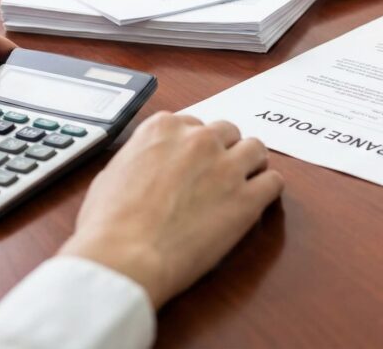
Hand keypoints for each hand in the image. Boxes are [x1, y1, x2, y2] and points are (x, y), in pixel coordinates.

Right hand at [59, 112, 283, 308]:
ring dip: (251, 164)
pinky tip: (257, 201)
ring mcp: (226, 167)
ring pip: (256, 149)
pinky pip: (274, 182)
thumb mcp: (111, 174)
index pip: (193, 125)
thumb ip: (139, 159)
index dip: (194, 146)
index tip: (193, 162)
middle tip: (218, 175)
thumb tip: (147, 166)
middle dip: (224, 151)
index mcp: (164, 129)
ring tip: (243, 184)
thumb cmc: (109, 224)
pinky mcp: (247, 198)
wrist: (124, 257)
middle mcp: (199, 140)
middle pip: (227, 132)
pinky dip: (268, 190)